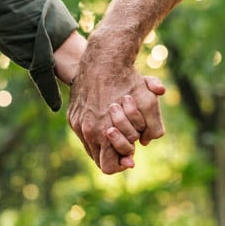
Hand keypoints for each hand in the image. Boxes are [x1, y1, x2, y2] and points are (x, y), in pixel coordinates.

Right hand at [67, 50, 164, 173]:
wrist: (102, 59)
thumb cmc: (127, 80)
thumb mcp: (148, 101)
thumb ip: (153, 127)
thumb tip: (146, 143)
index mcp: (102, 132)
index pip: (109, 166)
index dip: (122, 163)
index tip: (131, 157)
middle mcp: (86, 130)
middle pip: (99, 160)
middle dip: (115, 154)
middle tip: (127, 145)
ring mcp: (77, 123)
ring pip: (91, 147)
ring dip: (105, 144)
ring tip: (119, 132)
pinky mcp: (72, 115)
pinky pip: (84, 134)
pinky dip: (96, 133)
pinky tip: (108, 122)